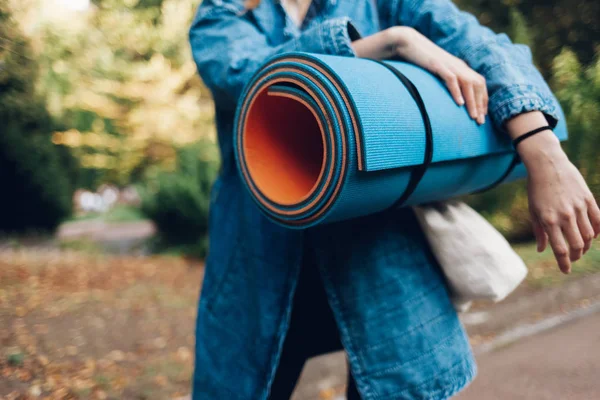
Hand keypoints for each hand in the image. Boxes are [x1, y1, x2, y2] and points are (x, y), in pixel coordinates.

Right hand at [351, 27, 487, 123]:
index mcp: (460, 67)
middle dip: (480, 104)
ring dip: (472, 101)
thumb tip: (449, 96)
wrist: (409, 43)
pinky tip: (459, 103)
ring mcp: (449, 64)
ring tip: (472, 117)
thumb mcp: (438, 71)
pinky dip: (456, 91)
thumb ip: (445, 81)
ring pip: (468, 83)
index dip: (483, 99)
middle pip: (477, 85)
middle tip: (480, 121)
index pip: (479, 83)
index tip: (482, 115)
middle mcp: (459, 65)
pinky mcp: (438, 65)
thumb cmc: (421, 60)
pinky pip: (451, 79)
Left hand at [507, 112, 599, 272]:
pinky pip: (598, 220)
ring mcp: (578, 207)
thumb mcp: (533, 211)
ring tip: (580, 247)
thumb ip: (539, 232)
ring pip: (588, 235)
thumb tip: (541, 250)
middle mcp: (565, 216)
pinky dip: (597, 231)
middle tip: (572, 258)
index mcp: (549, 220)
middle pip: (577, 246)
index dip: (564, 263)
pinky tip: (592, 235)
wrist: (547, 165)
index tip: (565, 271)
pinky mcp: (588, 199)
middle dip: (575, 256)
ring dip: (585, 245)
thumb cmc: (536, 189)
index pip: (560, 250)